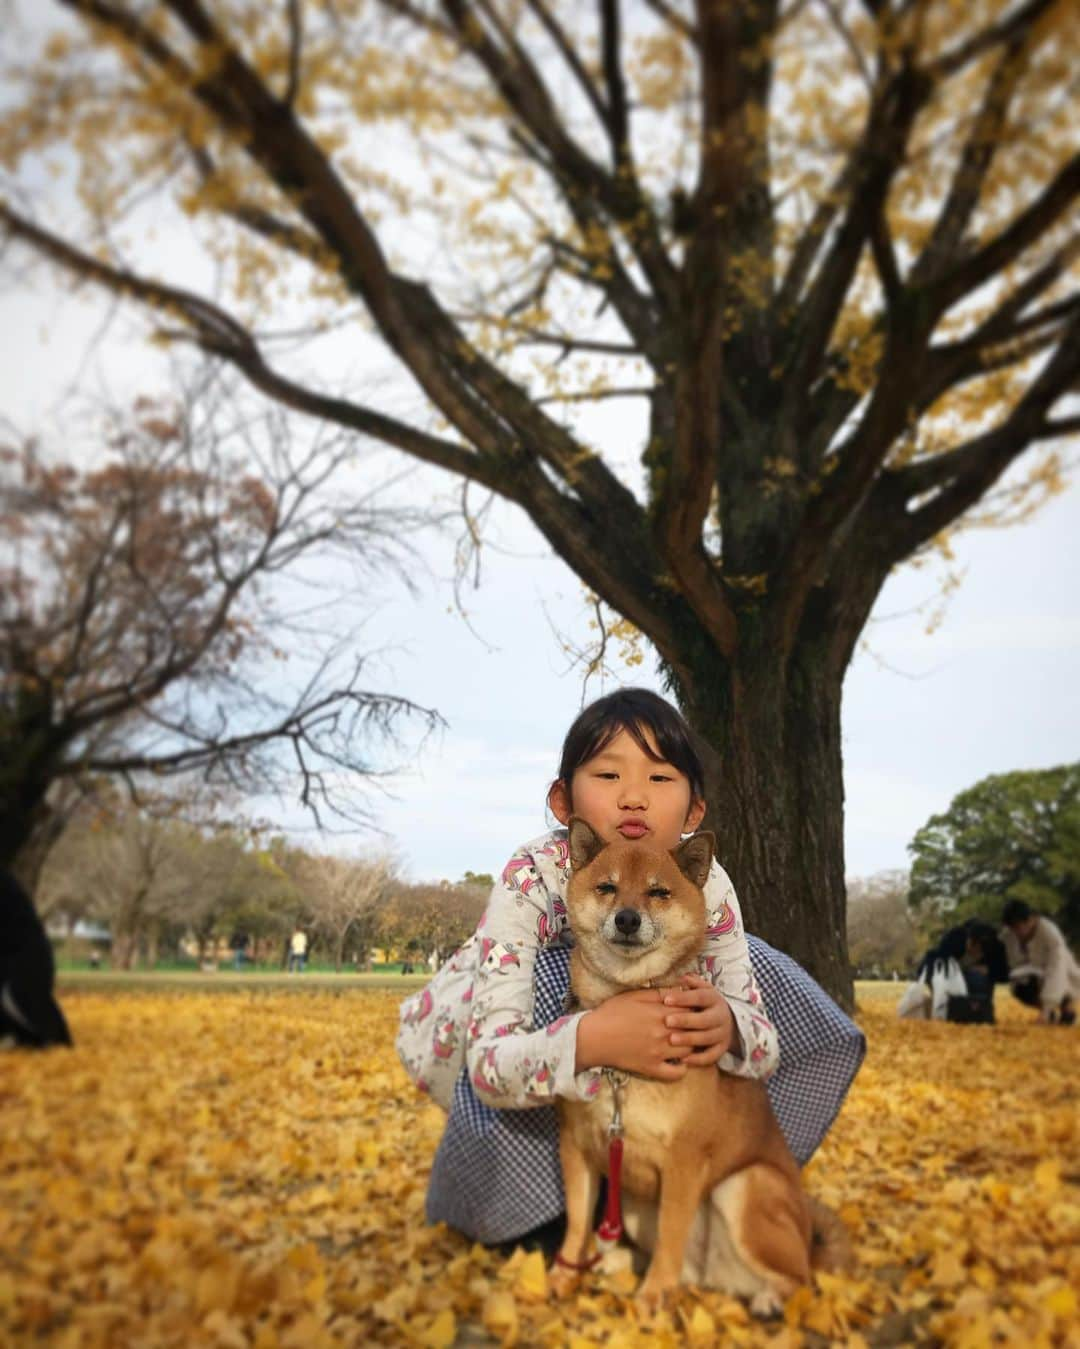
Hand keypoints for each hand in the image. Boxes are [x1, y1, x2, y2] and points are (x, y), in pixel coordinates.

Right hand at [575, 989, 691, 1080]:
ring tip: (686, 1042)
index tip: (692, 1009)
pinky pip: (676, 1074)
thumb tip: (680, 989)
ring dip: (691, 1046)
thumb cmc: (611, 1012)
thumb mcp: (634, 995)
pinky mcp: (652, 1068)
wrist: (593, 1037)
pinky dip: (682, 1069)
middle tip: (693, 1025)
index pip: (690, 1009)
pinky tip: (679, 1062)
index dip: (693, 1008)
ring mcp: (659, 1052)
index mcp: (660, 1012)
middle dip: (695, 1026)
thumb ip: (658, 993)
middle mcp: (663, 1033)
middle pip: (693, 1030)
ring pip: (688, 1051)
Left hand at [661, 974, 735, 1066]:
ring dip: (689, 1039)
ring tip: (671, 1040)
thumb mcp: (703, 990)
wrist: (729, 1021)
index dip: (683, 998)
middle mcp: (721, 1016)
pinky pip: (711, 1056)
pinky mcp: (722, 1049)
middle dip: (686, 1020)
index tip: (666, 1000)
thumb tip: (683, 977)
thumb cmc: (705, 1004)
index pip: (700, 997)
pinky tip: (683, 1059)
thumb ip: (692, 983)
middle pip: (704, 1019)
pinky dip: (698, 1059)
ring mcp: (722, 1034)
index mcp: (714, 999)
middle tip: (667, 1021)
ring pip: (707, 1038)